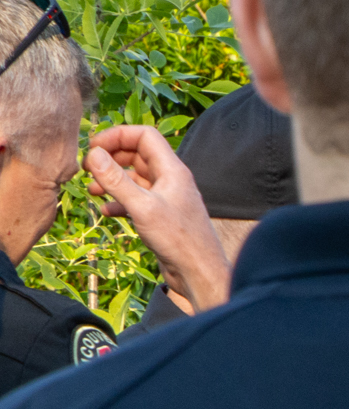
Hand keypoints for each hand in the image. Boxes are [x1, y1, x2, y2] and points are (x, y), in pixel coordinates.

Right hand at [85, 125, 230, 310]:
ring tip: (92, 190)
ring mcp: (167, 198)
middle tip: (88, 169)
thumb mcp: (142, 207)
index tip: (94, 147)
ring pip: (135, 179)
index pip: (145, 135)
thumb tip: (94, 154)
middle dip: (111, 158)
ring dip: (112, 181)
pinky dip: (120, 202)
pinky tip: (106, 212)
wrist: (199, 273)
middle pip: (137, 154)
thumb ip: (116, 180)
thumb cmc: (179, 240)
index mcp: (172, 170)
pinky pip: (137, 200)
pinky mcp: (162, 216)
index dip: (118, 135)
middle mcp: (171, 180)